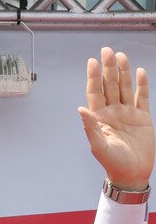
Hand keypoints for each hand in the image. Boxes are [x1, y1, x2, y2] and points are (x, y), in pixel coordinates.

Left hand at [78, 47, 153, 190]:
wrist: (132, 173)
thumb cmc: (112, 162)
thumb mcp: (98, 146)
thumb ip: (89, 127)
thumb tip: (80, 109)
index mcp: (99, 117)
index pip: (95, 92)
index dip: (93, 77)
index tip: (92, 61)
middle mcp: (112, 112)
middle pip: (110, 85)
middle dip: (108, 68)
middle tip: (107, 50)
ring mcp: (128, 113)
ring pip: (125, 87)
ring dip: (123, 72)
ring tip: (121, 56)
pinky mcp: (143, 117)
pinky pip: (142, 97)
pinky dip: (141, 84)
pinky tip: (139, 71)